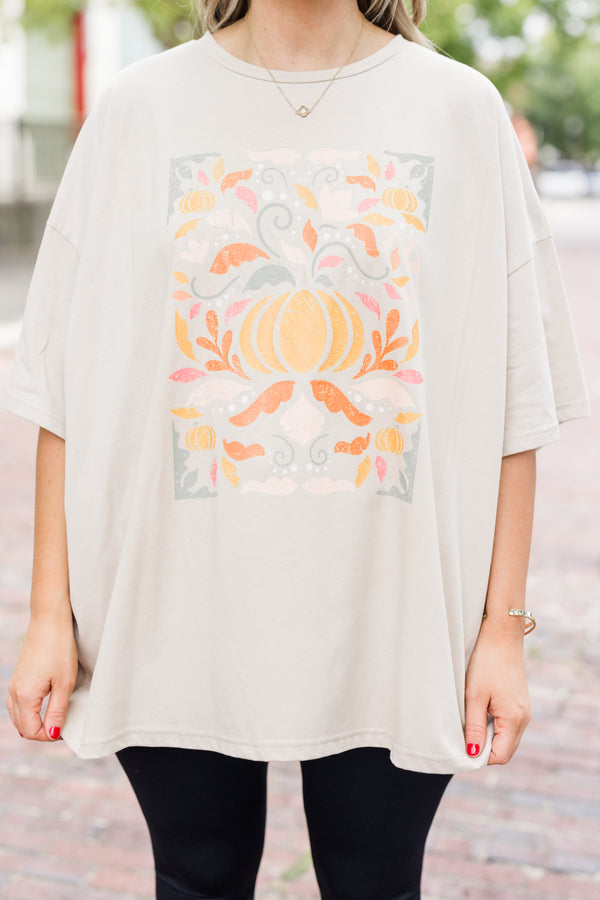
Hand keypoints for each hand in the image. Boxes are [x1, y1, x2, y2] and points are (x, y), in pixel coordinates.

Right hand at [5, 611, 78, 741]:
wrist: (49, 621)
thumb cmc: (60, 649)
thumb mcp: (64, 683)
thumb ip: (58, 711)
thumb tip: (53, 734)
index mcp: (25, 696)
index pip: (31, 732)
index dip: (49, 736)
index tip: (66, 729)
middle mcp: (14, 692)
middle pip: (22, 727)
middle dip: (41, 732)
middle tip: (62, 725)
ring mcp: (14, 684)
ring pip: (18, 717)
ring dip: (33, 723)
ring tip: (55, 717)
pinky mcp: (18, 677)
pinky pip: (17, 704)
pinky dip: (28, 711)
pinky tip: (43, 706)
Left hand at [464, 623, 530, 764]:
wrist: (502, 634)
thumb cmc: (486, 662)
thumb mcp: (474, 696)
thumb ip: (473, 727)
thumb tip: (472, 754)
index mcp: (514, 719)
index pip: (500, 756)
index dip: (480, 756)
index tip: (462, 745)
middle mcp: (524, 718)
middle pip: (505, 749)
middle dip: (484, 747)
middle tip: (463, 732)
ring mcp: (524, 710)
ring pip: (506, 737)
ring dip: (488, 735)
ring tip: (470, 718)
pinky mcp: (519, 702)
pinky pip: (508, 724)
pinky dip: (494, 724)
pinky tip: (479, 709)